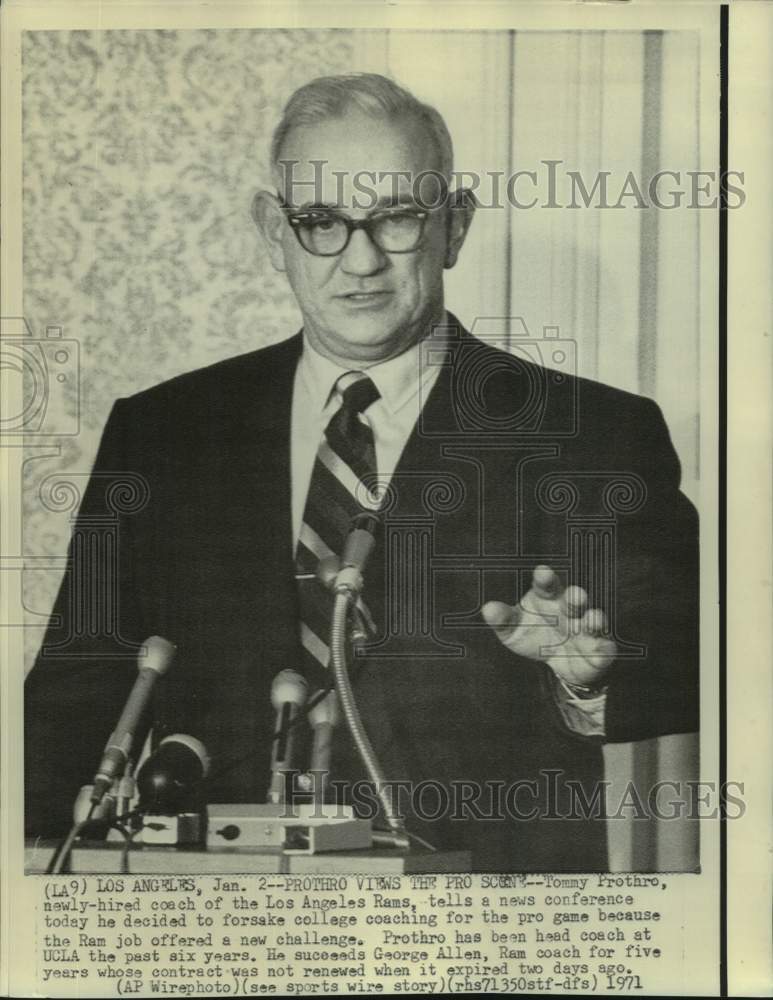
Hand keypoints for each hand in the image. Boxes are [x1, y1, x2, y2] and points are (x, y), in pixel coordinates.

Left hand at [482, 565, 616, 688]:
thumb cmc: (533, 635)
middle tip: (576, 595)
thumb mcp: (513, 629)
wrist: (557, 664)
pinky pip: (605, 649)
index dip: (546, 578)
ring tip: (593, 619)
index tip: (542, 572)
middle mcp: (570, 610)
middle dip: (576, 597)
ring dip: (595, 620)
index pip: (547, 584)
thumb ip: (502, 619)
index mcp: (548, 598)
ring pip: (594, 621)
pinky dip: (604, 650)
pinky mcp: (599, 651)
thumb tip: (488, 609)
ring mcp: (587, 629)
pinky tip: (602, 649)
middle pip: (575, 600)